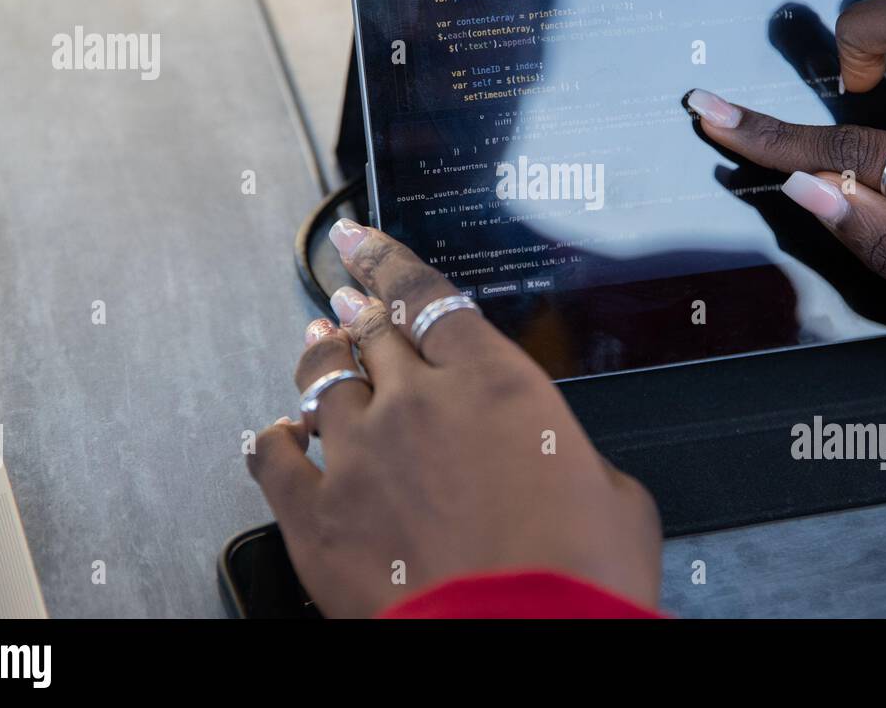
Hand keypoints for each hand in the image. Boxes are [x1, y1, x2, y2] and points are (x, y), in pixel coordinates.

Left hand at [246, 220, 661, 616]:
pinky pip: (271, 456)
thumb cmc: (575, 578)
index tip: (365, 242)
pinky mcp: (316, 514)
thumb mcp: (615, 498)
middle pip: (372, 331)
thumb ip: (574, 459)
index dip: (388, 261)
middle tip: (348, 295)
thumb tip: (568, 474)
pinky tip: (274, 433)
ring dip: (319, 357)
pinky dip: (270, 438)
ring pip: (321, 381)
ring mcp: (358, 454)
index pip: (426, 294)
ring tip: (317, 344)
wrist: (519, 643)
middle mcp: (416, 402)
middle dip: (359, 307)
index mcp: (493, 382)